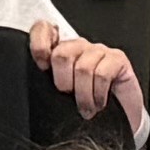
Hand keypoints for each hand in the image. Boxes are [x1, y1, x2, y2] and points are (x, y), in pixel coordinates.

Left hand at [35, 23, 149, 137]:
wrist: (119, 120)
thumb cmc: (86, 108)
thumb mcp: (59, 97)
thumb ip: (44, 85)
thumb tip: (30, 87)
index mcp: (59, 52)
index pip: (43, 30)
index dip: (39, 46)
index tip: (42, 68)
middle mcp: (78, 48)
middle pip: (61, 54)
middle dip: (63, 83)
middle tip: (69, 97)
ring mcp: (99, 51)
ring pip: (82, 68)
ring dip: (83, 96)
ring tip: (86, 108)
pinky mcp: (118, 59)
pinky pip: (102, 74)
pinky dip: (98, 95)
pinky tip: (99, 103)